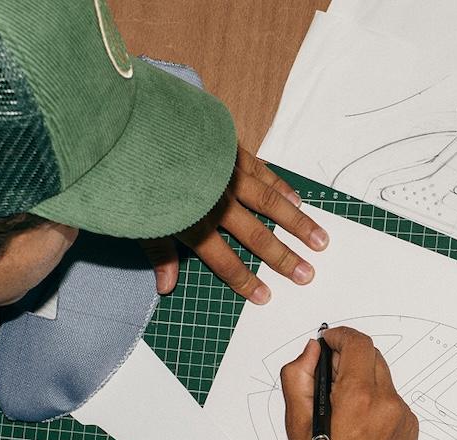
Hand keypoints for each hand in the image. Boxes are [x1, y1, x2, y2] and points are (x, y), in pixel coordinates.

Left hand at [141, 146, 328, 302]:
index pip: (225, 262)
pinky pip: (264, 173)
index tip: (265, 296)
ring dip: (297, 224)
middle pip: (257, 236)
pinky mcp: (233, 151)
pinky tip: (298, 201)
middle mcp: (219, 203)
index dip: (245, 281)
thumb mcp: (141, 221)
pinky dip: (282, 187)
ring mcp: (229, 175)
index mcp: (195, 224)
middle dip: (283, 258)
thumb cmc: (137, 176)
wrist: (140, 126)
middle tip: (307, 274)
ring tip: (319, 240)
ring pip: (271, 204)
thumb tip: (166, 288)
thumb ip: (159, 255)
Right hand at [281, 327, 418, 439]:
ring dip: (363, 383)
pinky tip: (357, 429)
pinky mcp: (411, 433)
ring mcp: (404, 420)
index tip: (328, 342)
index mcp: (358, 399)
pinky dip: (376, 404)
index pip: (357, 344)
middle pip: (372, 358)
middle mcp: (387, 406)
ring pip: (383, 381)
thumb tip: (311, 353)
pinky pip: (393, 404)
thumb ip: (300, 377)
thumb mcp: (296, 423)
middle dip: (349, 360)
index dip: (339, 336)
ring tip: (341, 412)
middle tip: (328, 378)